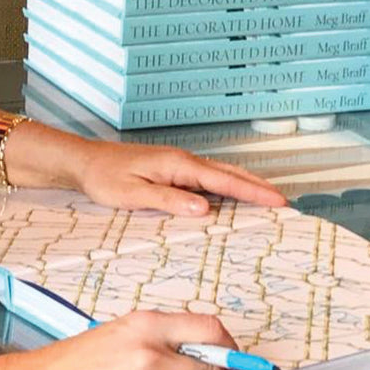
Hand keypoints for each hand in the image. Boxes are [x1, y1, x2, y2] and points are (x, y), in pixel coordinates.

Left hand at [75, 138, 286, 214]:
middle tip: (284, 202)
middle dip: (257, 186)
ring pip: (220, 173)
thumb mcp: (132, 194)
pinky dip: (226, 184)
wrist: (84, 161)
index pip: (223, 180)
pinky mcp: (171, 169)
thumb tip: (204, 208)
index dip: (252, 191)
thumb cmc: (104, 177)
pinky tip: (231, 194)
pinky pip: (207, 176)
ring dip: (244, 184)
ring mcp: (178, 163)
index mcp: (177, 165)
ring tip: (268, 198)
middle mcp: (182, 161)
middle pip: (229, 173)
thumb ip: (168, 200)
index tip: (278, 201)